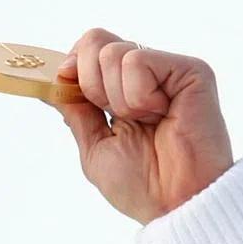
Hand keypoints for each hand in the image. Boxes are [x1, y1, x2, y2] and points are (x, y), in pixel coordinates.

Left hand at [50, 28, 233, 224]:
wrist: (173, 203)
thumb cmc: (140, 184)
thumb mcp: (93, 144)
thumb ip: (75, 110)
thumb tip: (52, 83)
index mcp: (122, 91)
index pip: (87, 50)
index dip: (70, 66)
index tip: (67, 87)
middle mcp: (145, 75)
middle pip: (94, 41)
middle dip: (89, 85)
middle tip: (117, 117)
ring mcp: (168, 70)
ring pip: (112, 52)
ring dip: (117, 99)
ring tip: (146, 121)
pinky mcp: (190, 71)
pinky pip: (138, 62)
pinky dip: (138, 96)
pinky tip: (160, 114)